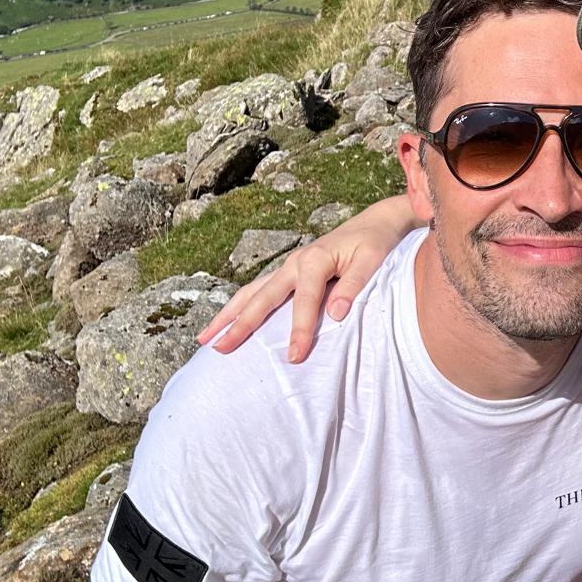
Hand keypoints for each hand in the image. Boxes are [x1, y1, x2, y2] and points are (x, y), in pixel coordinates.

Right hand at [195, 194, 418, 361]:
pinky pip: (260, 291)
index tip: (294, 358)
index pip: (304, 302)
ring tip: (204, 337)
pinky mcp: (291, 272)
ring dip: (228, 314)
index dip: (299, 331)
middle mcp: (295, 262)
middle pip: (261, 297)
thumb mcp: (372, 261)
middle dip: (239, 324)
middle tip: (218, 349)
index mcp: (314, 260)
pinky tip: (229, 321)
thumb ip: (354, 286)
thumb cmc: (376, 243)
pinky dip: (242, 306)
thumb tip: (336, 314)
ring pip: (252, 292)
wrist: (376, 223)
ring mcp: (290, 266)